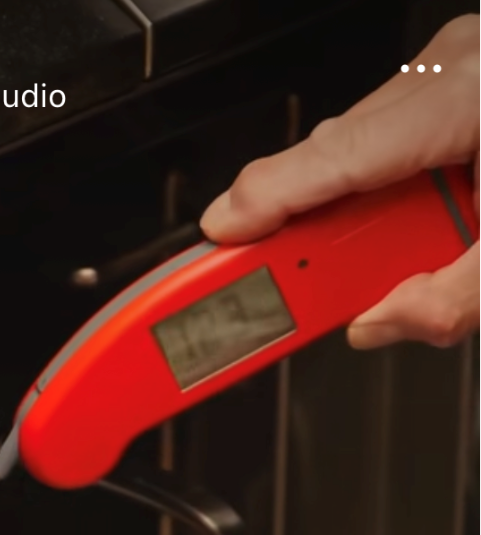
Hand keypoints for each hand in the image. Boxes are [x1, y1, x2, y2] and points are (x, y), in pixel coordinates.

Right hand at [200, 16, 478, 349]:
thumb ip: (457, 295)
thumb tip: (383, 324)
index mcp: (467, 96)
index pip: (338, 157)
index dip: (267, 203)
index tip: (218, 242)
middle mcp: (452, 70)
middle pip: (338, 157)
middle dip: (308, 230)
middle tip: (279, 295)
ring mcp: (455, 70)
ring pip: (362, 151)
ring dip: (359, 218)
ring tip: (391, 269)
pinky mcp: (462, 85)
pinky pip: (395, 143)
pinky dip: (390, 195)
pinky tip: (423, 226)